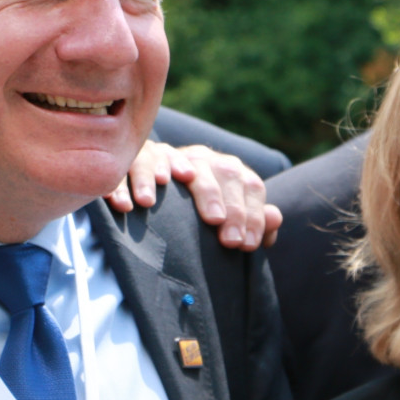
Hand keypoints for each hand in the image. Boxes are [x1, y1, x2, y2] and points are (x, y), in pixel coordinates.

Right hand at [106, 142, 281, 250]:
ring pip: (163, 158)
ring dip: (157, 177)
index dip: (248, 212)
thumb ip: (253, 217)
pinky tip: (124, 203)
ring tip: (153, 202)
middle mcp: (199, 158)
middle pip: (213, 170)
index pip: (246, 183)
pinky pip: (128, 166)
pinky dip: (124, 183)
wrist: (165, 185)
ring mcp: (166, 156)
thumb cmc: (204, 211)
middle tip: (218, 230)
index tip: (243, 243)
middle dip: (214, 199)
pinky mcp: (134, 160)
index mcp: (226, 169)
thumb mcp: (230, 214)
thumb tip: (275, 218)